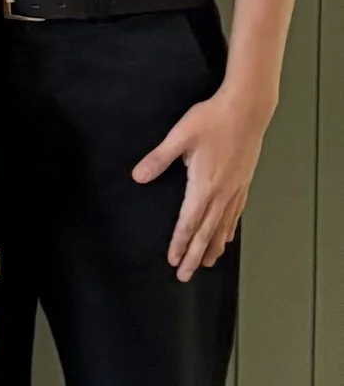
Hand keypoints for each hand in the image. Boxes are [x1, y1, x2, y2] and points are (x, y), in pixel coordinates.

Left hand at [133, 82, 270, 279]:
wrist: (246, 109)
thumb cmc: (212, 120)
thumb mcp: (178, 137)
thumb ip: (158, 159)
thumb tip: (138, 176)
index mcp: (203, 185)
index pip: (188, 222)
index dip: (180, 243)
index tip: (172, 260)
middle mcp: (222, 193)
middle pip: (206, 232)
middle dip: (194, 256)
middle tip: (184, 276)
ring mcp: (235, 188)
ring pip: (223, 226)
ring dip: (213, 247)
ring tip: (206, 265)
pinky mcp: (244, 182)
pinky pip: (236, 213)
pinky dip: (229, 229)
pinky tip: (228, 237)